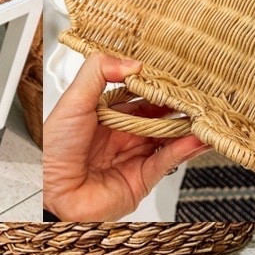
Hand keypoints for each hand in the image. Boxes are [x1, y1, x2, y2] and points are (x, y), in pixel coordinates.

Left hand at [42, 52, 207, 222]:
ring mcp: (133, 158)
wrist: (51, 191)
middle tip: (197, 98)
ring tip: (204, 118)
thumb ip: (99, 72)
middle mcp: (121, 136)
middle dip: (178, 109)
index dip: (158, 89)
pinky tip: (194, 139)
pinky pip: (166, 162)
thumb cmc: (54, 149)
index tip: (176, 80)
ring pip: (167, 139)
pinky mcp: (141, 180)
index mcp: (105, 116)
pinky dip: (183, 150)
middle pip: (159, 118)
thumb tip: (132, 63)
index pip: (140, 98)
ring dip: (186, 130)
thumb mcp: (74, 99)